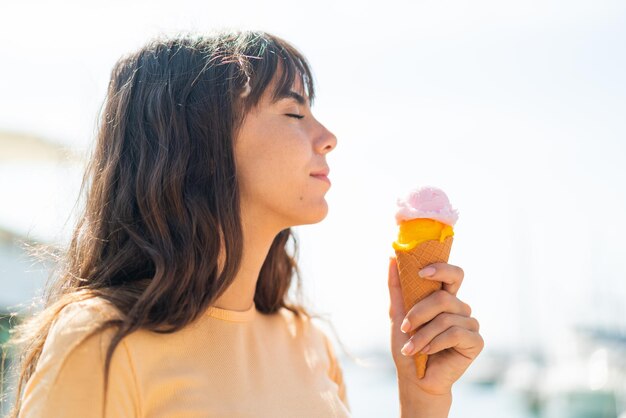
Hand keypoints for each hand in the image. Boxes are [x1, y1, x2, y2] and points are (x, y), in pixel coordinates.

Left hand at [388, 256, 483, 396]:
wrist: (415, 379)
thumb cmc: (408, 345)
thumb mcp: (398, 314)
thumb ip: (397, 288)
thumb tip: (391, 258)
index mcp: (445, 298)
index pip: (453, 274)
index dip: (441, 268)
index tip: (420, 272)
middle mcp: (460, 308)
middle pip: (443, 298)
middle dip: (419, 312)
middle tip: (405, 327)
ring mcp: (470, 324)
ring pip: (445, 318)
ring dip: (422, 334)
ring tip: (410, 348)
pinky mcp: (476, 341)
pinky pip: (455, 334)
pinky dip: (435, 343)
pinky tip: (426, 352)